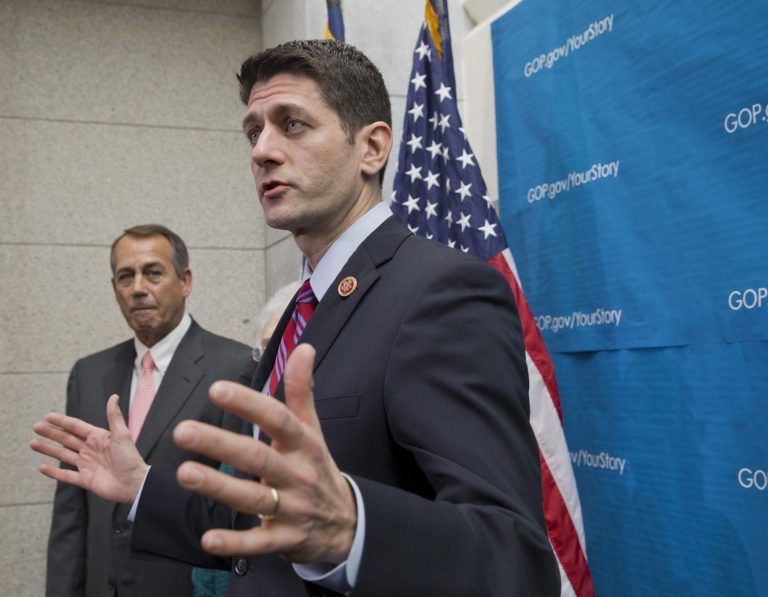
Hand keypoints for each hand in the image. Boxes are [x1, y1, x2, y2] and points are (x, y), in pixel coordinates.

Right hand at [31, 394, 148, 502]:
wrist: (134, 484)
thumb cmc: (130, 458)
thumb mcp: (122, 435)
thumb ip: (114, 417)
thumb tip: (114, 396)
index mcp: (99, 438)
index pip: (76, 427)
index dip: (62, 422)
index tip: (48, 416)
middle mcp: (91, 450)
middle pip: (66, 439)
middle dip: (51, 433)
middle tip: (36, 426)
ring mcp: (86, 465)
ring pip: (63, 455)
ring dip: (48, 449)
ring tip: (33, 443)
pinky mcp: (85, 480)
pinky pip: (65, 475)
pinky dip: (53, 472)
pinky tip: (41, 467)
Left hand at [172, 343, 356, 563]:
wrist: (346, 524)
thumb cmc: (318, 469)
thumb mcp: (314, 430)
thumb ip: (302, 390)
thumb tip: (304, 347)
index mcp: (303, 444)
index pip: (278, 419)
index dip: (249, 404)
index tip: (217, 389)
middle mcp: (297, 475)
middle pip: (258, 458)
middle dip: (221, 444)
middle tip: (184, 431)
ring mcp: (291, 509)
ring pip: (253, 498)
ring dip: (219, 487)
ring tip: (184, 473)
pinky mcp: (283, 540)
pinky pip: (258, 543)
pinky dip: (234, 543)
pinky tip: (208, 539)